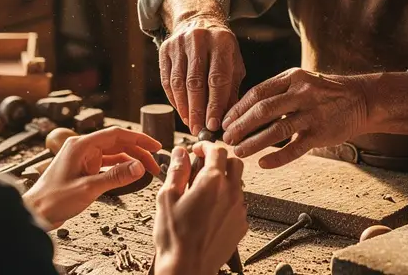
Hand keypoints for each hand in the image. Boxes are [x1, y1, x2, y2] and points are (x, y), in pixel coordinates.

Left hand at [22, 127, 161, 228]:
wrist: (35, 213)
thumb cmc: (53, 200)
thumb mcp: (88, 188)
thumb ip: (115, 177)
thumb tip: (139, 167)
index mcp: (81, 145)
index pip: (116, 135)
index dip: (139, 139)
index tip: (156, 146)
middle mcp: (82, 148)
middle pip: (117, 143)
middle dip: (138, 152)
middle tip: (156, 164)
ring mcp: (83, 158)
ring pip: (114, 154)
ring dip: (131, 161)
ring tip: (147, 171)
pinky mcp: (83, 168)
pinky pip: (107, 164)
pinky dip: (120, 168)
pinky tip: (131, 175)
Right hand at [153, 143, 247, 274]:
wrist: (188, 268)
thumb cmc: (175, 237)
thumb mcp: (167, 197)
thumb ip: (177, 171)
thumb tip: (180, 153)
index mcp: (212, 182)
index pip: (217, 150)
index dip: (206, 146)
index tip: (197, 149)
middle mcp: (230, 193)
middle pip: (235, 163)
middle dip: (219, 159)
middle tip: (203, 166)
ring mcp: (238, 210)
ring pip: (238, 183)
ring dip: (224, 180)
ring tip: (203, 192)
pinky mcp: (241, 225)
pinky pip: (238, 203)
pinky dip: (227, 200)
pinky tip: (210, 210)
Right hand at [160, 15, 245, 134]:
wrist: (198, 21)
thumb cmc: (221, 49)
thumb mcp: (234, 63)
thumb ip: (231, 89)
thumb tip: (226, 119)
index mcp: (221, 43)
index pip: (217, 79)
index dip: (215, 105)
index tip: (213, 125)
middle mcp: (199, 40)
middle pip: (195, 82)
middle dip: (197, 110)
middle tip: (199, 130)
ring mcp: (179, 43)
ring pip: (178, 82)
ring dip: (184, 107)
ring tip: (190, 124)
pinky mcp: (165, 49)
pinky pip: (167, 79)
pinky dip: (173, 99)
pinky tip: (181, 111)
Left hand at [221, 68, 369, 167]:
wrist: (361, 99)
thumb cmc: (323, 92)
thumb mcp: (300, 82)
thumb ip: (276, 92)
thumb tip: (243, 111)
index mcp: (292, 78)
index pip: (257, 93)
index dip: (238, 108)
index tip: (224, 121)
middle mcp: (302, 93)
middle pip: (263, 110)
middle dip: (240, 126)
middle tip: (226, 138)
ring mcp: (313, 113)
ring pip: (277, 129)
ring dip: (254, 142)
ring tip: (239, 152)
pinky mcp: (322, 133)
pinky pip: (296, 148)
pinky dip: (278, 157)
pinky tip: (263, 164)